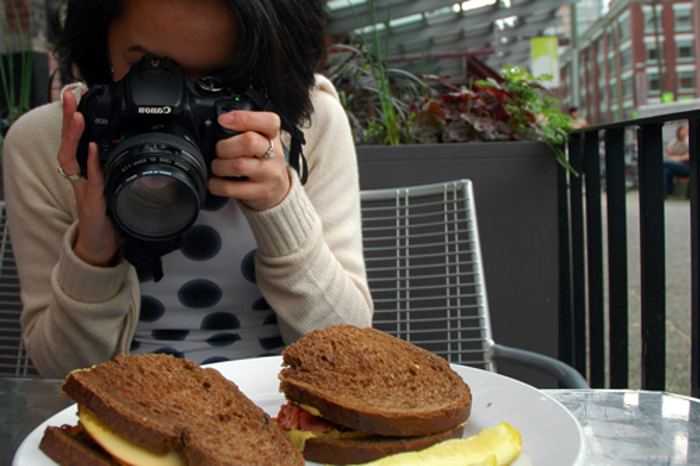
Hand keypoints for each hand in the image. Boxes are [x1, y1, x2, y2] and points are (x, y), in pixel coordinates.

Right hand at [58, 89, 121, 266]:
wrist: (101, 245)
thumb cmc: (108, 216)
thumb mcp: (115, 186)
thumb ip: (119, 168)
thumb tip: (133, 150)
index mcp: (86, 171)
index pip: (77, 139)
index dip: (75, 118)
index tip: (76, 95)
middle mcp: (80, 177)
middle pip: (68, 142)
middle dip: (68, 118)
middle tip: (69, 96)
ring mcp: (83, 190)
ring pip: (71, 159)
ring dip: (74, 137)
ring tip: (77, 116)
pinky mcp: (91, 204)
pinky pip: (91, 182)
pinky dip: (91, 165)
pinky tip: (93, 151)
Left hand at [211, 111, 290, 210]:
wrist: (278, 190)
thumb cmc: (263, 161)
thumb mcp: (262, 140)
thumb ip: (245, 129)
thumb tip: (220, 122)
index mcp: (273, 137)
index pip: (269, 121)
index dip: (244, 118)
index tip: (223, 120)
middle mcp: (274, 155)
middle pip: (249, 141)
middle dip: (225, 145)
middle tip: (219, 151)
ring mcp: (269, 175)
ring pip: (239, 165)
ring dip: (218, 165)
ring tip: (217, 167)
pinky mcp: (261, 193)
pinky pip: (232, 188)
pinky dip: (216, 184)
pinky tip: (215, 182)